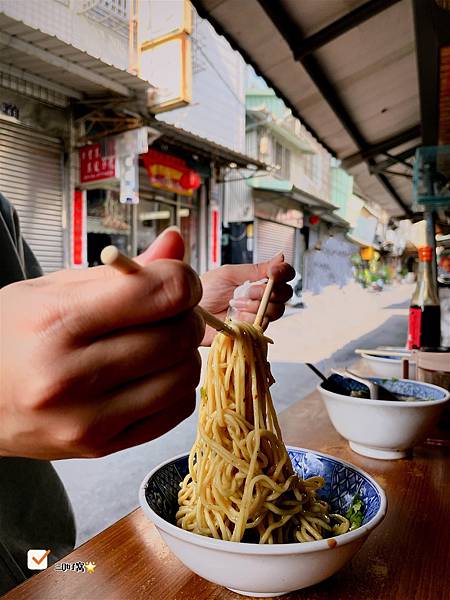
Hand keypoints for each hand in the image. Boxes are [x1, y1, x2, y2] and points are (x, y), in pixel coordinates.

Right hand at [0, 229, 204, 459]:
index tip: (178, 281)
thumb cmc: (14, 334)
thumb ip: (122, 270)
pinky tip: (151, 375)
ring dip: (183, 353)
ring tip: (157, 344)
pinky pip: (177, 410)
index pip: (160, 293)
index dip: (182, 280)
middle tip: (167, 312)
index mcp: (57, 322)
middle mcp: (70, 376)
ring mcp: (87, 419)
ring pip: (184, 375)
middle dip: (185, 315)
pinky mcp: (101, 446)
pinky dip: (176, 387)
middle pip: (177, 336)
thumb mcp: (55, 289)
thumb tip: (177, 243)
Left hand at [200, 255, 294, 344]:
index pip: (283, 275)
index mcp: (257, 279)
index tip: (274, 273)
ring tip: (236, 304)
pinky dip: (250, 319)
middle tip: (249, 290)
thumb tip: (281, 257)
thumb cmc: (205, 291)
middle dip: (269, 291)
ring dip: (257, 305)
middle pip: (285, 294)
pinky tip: (235, 316)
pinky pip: (263, 325)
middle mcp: (260, 297)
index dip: (284, 273)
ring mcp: (257, 314)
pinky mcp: (251, 330)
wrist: (189, 313)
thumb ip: (256, 269)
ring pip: (276, 310)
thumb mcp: (229, 274)